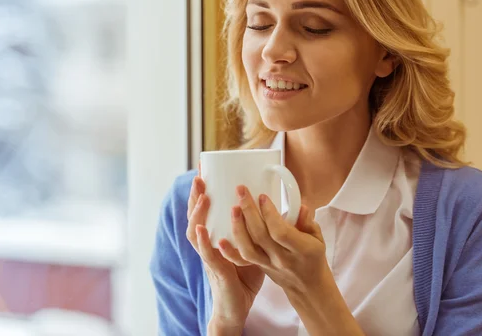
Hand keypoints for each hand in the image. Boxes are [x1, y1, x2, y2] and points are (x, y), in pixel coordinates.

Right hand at [186, 166, 264, 331]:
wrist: (236, 308)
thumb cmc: (245, 278)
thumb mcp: (253, 249)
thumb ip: (262, 231)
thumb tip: (286, 211)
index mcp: (215, 238)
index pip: (204, 212)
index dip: (200, 194)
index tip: (203, 173)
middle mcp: (208, 245)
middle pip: (195, 217)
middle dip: (195, 197)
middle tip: (199, 177)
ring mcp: (209, 258)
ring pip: (195, 233)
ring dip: (197, 214)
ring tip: (203, 197)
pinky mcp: (215, 271)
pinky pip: (207, 254)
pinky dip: (203, 242)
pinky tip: (202, 229)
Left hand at [221, 187, 363, 335]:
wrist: (307, 286)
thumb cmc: (313, 257)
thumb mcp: (318, 238)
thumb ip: (308, 222)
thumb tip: (301, 206)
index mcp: (301, 250)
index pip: (280, 231)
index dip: (269, 213)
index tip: (262, 196)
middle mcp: (282, 258)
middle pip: (261, 236)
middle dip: (249, 211)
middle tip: (241, 191)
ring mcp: (268, 264)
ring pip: (248, 249)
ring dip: (238, 227)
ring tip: (233, 208)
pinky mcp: (258, 267)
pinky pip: (242, 260)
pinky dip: (229, 250)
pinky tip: (220, 239)